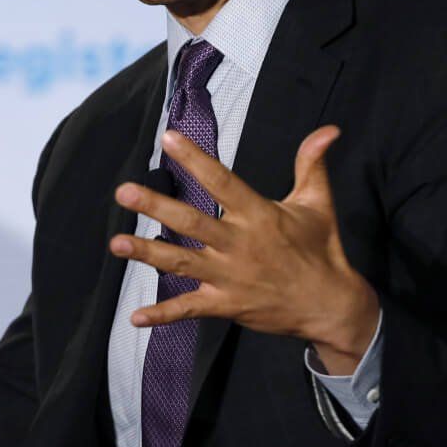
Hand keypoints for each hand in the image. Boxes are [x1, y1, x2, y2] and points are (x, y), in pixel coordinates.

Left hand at [110, 125, 379, 373]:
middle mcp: (240, 245)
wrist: (330, 305)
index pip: (222, 181)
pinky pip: (190, 309)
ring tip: (116, 244)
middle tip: (123, 192)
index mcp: (259, 215)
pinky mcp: (227, 305)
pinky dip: (163, 314)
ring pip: (182, 263)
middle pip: (191, 222)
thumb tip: (329, 129)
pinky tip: (136, 317)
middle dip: (156, 207)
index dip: (195, 160)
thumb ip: (312, 163)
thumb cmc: (322, 249)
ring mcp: (230, 278)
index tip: (168, 138)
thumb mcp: (318, 203)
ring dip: (148, 254)